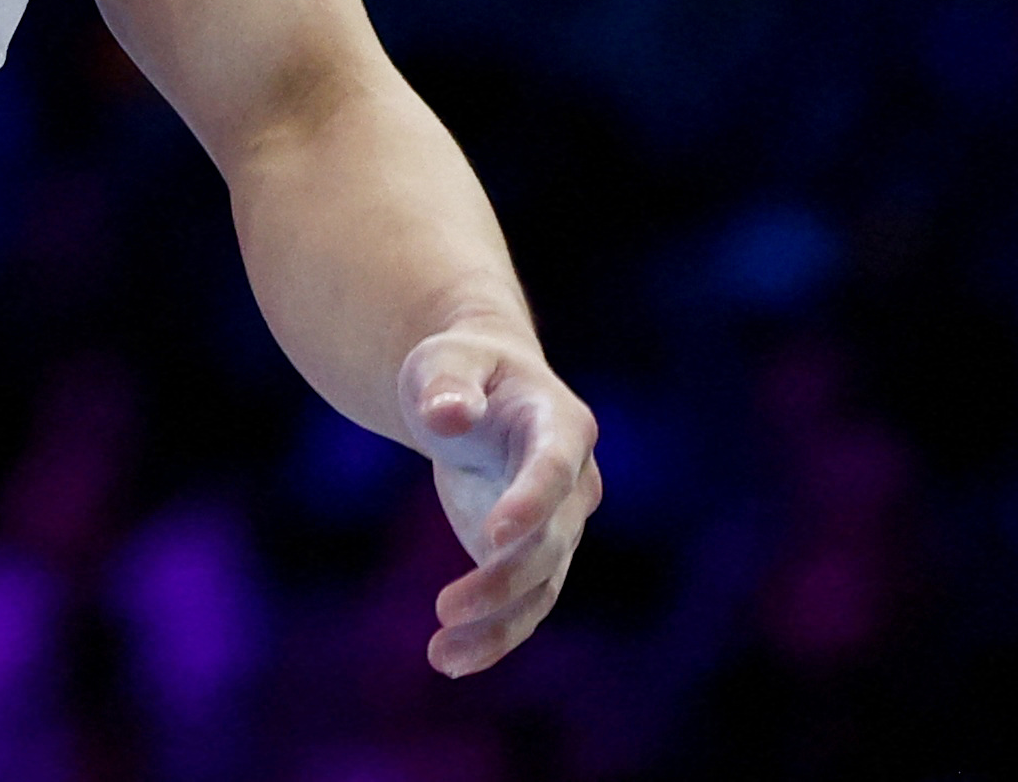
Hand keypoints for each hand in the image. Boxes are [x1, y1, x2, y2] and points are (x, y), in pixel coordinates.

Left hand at [397, 328, 602, 675]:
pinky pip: (524, 603)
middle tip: (445, 608)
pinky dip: (493, 634)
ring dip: (498, 625)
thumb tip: (447, 414)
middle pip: (550, 541)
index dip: (529, 502)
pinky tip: (450, 658)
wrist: (479, 388)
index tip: (493, 535)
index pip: (552, 470)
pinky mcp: (533, 555)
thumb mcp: (445, 360)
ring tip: (443, 655)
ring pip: (542, 586)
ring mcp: (559, 523)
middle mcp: (574, 481)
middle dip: (502, 578)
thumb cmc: (460, 366)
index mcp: (561, 424)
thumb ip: (448, 383)